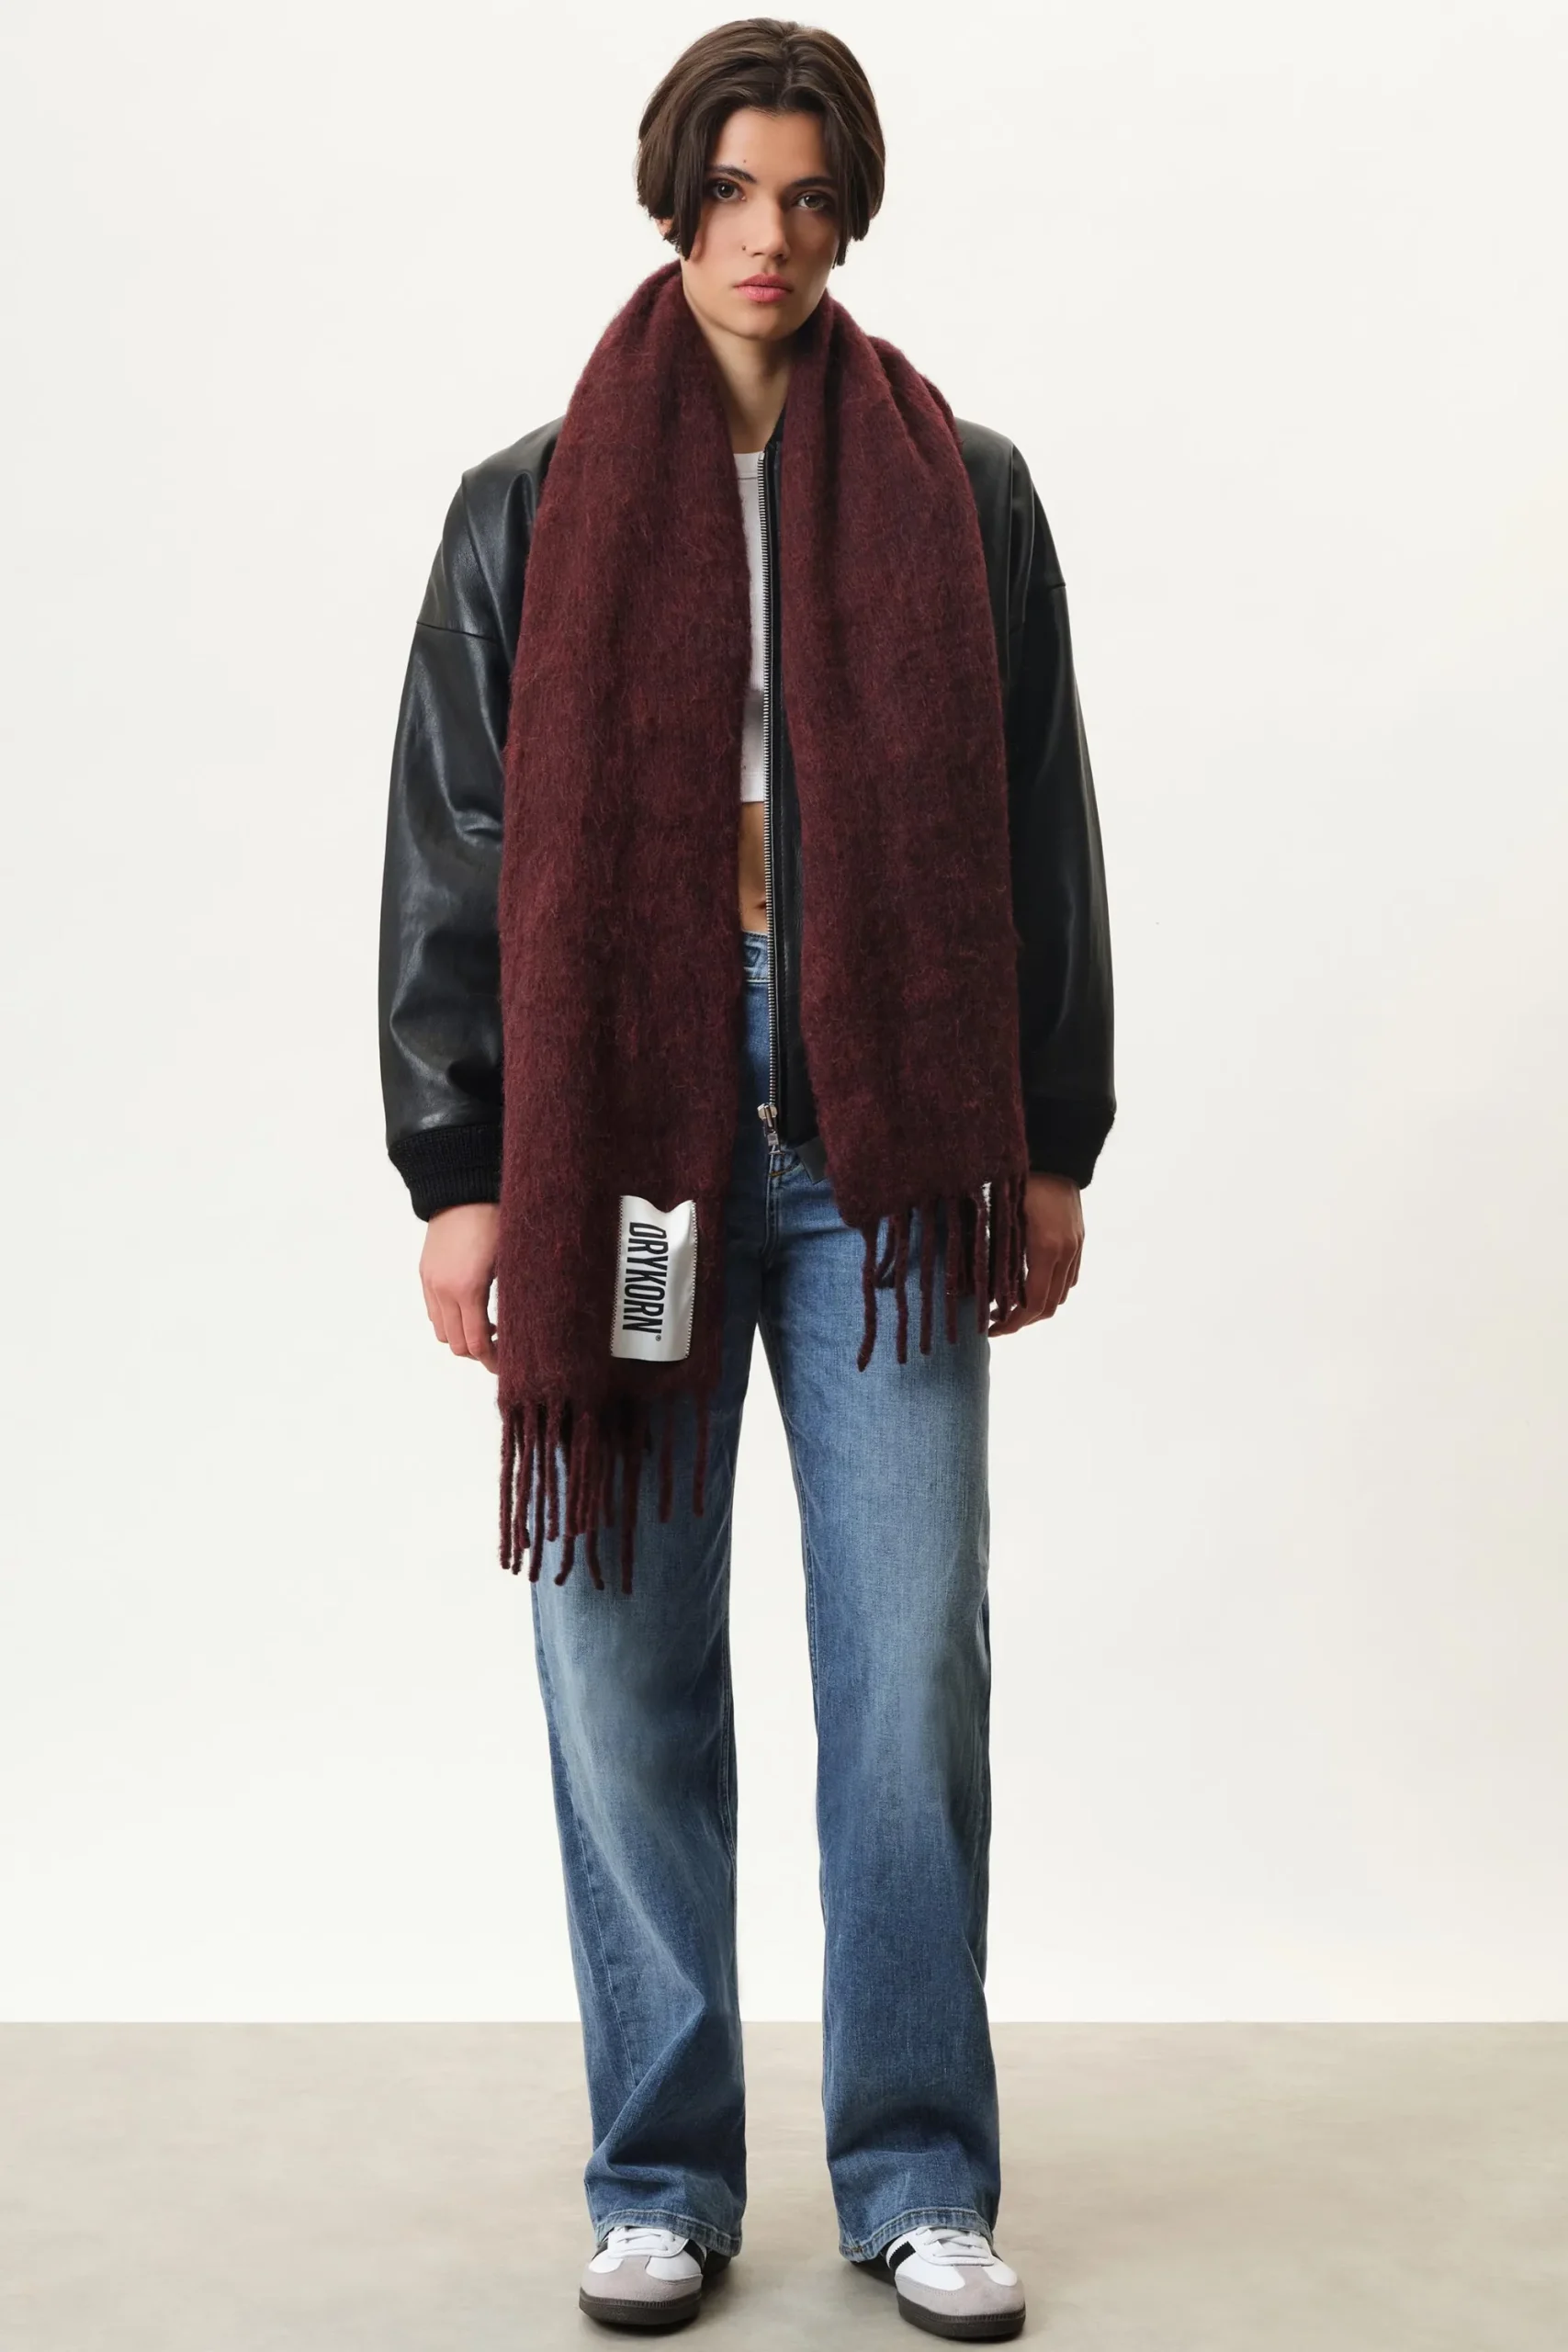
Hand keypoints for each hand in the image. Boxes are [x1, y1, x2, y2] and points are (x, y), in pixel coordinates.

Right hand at [420, 1202, 500, 1372]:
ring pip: (441, 1331)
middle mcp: (443, 1290)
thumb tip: (522, 1327)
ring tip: (486, 1324)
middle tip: (501, 1345)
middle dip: (478, 1351)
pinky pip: (432, 1311)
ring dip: (462, 1336)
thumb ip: (512, 1297)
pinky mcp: (425, 1272)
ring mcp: (430, 1282)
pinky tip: (470, 1307)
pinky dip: (449, 1319)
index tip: (509, 1363)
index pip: (476, 1344)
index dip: (493, 1361)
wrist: (464, 1187)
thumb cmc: (497, 1218)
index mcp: (468, 1290)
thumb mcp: (512, 1261)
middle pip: (456, 1344)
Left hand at [989, 1173, 1082, 1333]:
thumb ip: (994, 1255)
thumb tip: (980, 1289)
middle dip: (1022, 1321)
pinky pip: (1069, 1278)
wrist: (1054, 1155)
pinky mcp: (1079, 1240)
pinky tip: (1030, 1286)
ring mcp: (1076, 1246)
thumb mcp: (999, 1219)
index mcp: (1045, 1248)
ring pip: (1061, 1294)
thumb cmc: (1018, 1183)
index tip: (990, 1327)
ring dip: (1037, 1307)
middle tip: (995, 1323)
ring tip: (1010, 1307)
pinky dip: (1050, 1290)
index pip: (1032, 1303)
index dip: (1011, 1322)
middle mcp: (1066, 1252)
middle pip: (1049, 1306)